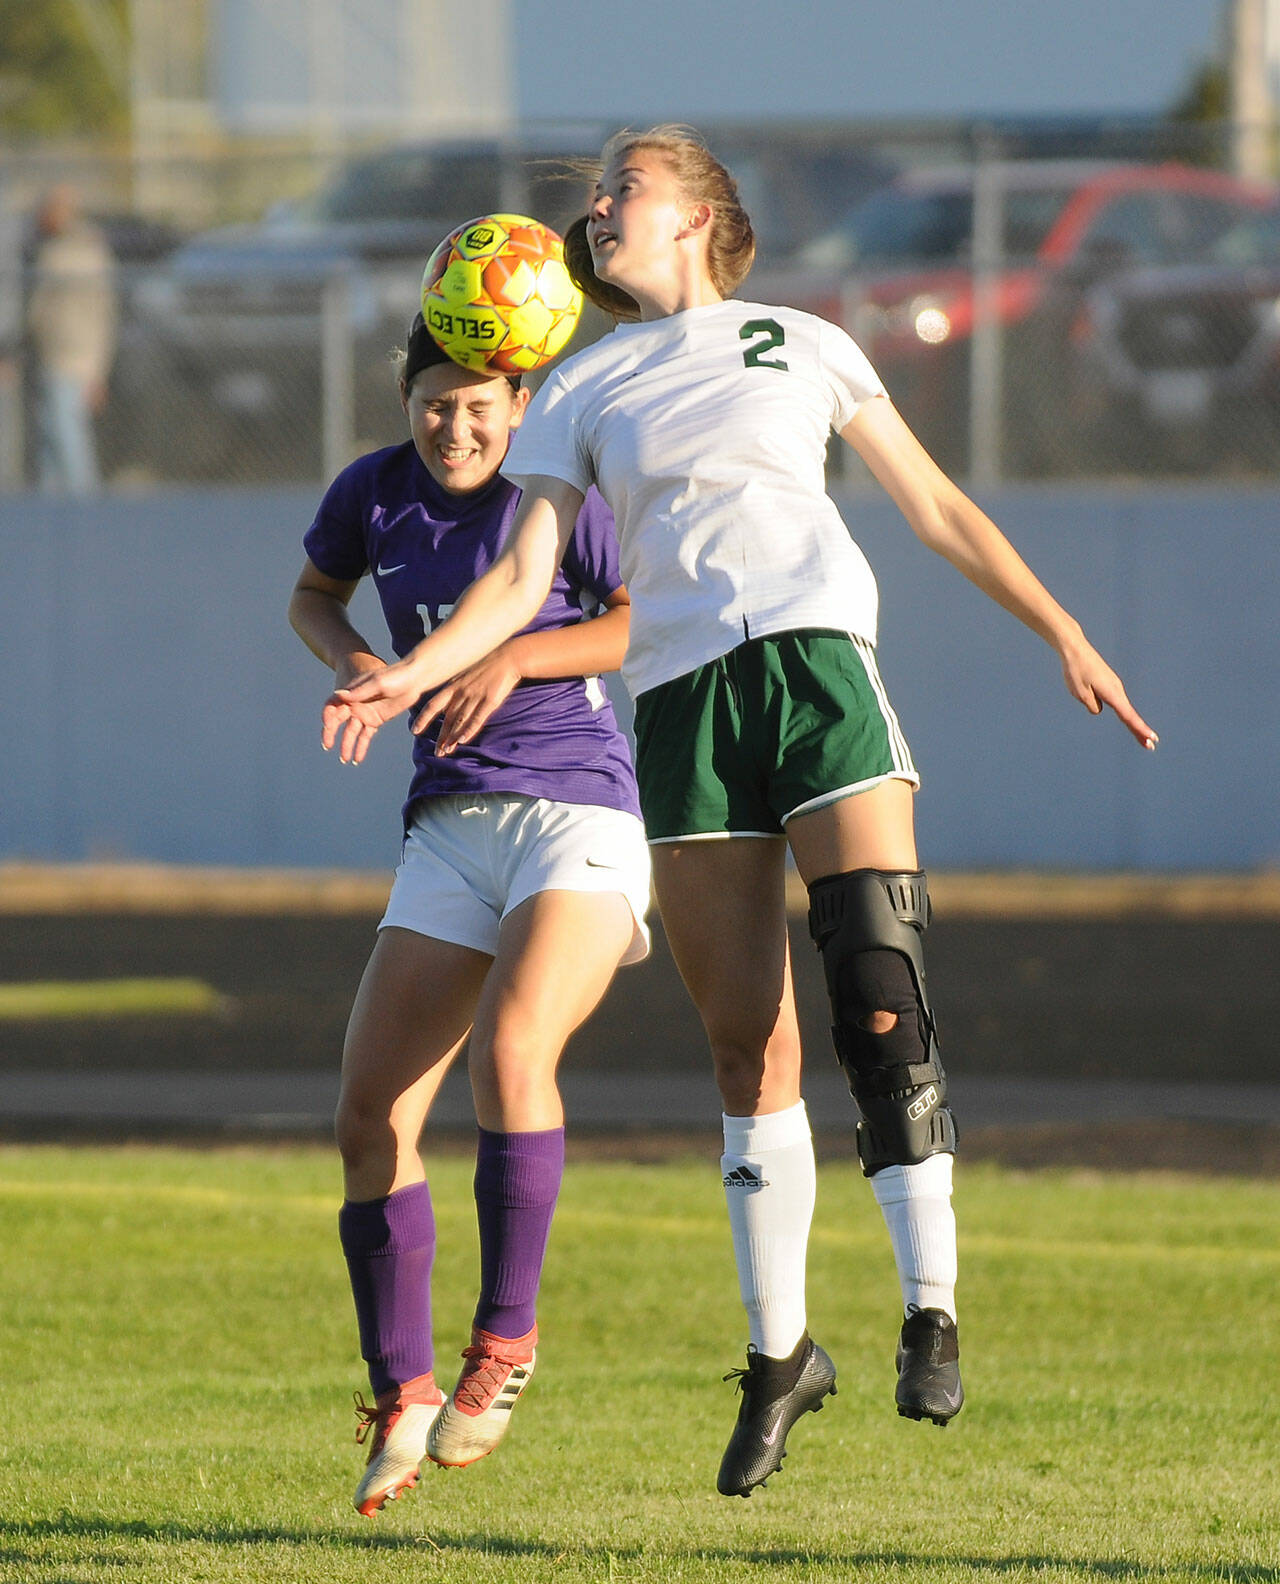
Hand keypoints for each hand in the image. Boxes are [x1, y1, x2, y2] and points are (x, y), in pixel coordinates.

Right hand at [321, 657, 424, 764]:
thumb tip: (339, 695)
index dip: (327, 715)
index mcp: (351, 693)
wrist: (414, 680)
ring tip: (344, 759)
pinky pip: (366, 736)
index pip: (332, 705)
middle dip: (330, 734)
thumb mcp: (378, 683)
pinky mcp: (376, 721)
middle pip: (337, 721)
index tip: (327, 726)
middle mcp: (355, 704)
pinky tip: (357, 759)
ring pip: (351, 732)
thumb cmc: (395, 676)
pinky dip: (361, 748)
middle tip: (327, 746)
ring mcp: (365, 714)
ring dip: (346, 745)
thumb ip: (360, 691)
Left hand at [411, 645, 523, 754]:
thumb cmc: (487, 667)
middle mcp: (461, 692)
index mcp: (453, 686)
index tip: (415, 731)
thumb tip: (447, 707)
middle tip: (436, 753)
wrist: (508, 658)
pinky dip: (469, 730)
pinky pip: (477, 718)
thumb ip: (455, 691)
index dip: (423, 718)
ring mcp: (475, 696)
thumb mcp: (465, 676)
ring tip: (447, 751)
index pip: (433, 704)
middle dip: (441, 737)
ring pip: (460, 721)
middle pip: (447, 718)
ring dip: (453, 738)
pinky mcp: (490, 700)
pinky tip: (463, 741)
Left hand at [1058, 635, 1157, 750]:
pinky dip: (1115, 708)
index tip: (1151, 739)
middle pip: (1129, 715)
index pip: (1128, 716)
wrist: (1075, 650)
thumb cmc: (1076, 671)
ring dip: (1129, 722)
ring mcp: (1114, 686)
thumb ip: (1091, 705)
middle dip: (1139, 731)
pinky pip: (1111, 699)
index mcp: (1112, 694)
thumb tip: (1098, 709)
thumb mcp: (1080, 693)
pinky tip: (1093, 692)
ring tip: (1138, 736)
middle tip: (1151, 746)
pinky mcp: (1109, 683)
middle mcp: (1117, 690)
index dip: (1139, 729)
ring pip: (1119, 708)